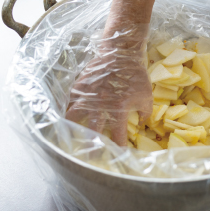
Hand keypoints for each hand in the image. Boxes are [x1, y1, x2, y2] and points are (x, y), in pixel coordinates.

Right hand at [65, 26, 152, 145]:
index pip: (118, 134)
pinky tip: (63, 117)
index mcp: (118, 108)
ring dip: (71, 128)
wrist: (121, 51)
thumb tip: (140, 125)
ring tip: (67, 137)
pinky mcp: (80, 85)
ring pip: (73, 116)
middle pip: (92, 131)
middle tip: (88, 158)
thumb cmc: (135, 74)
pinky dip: (66, 110)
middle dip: (90, 146)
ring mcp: (88, 94)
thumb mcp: (146, 94)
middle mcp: (101, 104)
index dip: (118, 146)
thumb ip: (144, 112)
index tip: (118, 155)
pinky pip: (69, 101)